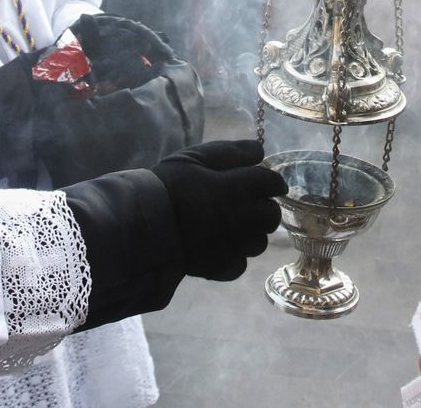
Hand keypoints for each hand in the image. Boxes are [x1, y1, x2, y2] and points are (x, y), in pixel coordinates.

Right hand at [150, 139, 285, 280]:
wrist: (147, 227)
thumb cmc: (170, 186)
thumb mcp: (196, 158)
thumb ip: (230, 153)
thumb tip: (259, 151)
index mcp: (240, 188)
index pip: (272, 183)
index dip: (272, 181)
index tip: (266, 181)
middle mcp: (245, 219)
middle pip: (272, 215)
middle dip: (265, 207)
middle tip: (249, 203)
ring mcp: (235, 246)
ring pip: (260, 242)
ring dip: (253, 233)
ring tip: (234, 226)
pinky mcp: (222, 268)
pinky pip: (241, 263)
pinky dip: (236, 255)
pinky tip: (221, 246)